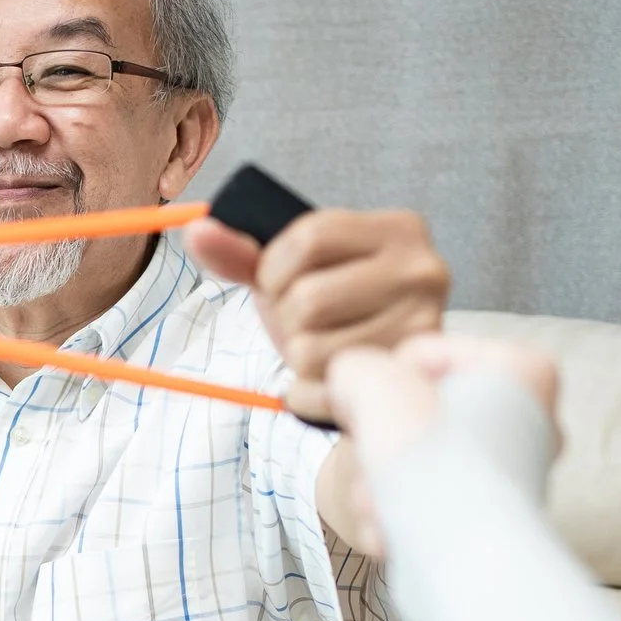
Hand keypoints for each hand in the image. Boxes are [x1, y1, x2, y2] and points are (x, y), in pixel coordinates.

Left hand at [182, 207, 450, 423]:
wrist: (378, 373)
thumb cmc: (335, 310)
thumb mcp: (292, 273)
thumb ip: (244, 253)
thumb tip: (197, 231)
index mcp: (398, 229)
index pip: (309, 237)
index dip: (273, 267)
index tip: (280, 281)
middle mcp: (423, 271)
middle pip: (307, 298)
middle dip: (287, 317)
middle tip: (307, 323)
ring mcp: (422, 327)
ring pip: (310, 349)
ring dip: (297, 357)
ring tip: (323, 348)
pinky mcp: (405, 378)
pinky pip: (320, 390)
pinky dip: (306, 391)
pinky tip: (328, 378)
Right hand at [315, 335, 560, 553]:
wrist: (459, 563)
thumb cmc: (432, 463)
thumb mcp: (376, 387)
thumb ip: (356, 370)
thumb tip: (353, 386)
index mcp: (519, 370)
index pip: (419, 355)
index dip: (382, 387)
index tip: (377, 418)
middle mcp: (530, 417)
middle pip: (419, 411)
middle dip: (382, 441)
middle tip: (375, 465)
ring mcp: (513, 469)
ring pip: (418, 454)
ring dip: (383, 479)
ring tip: (382, 501)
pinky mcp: (491, 514)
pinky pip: (431, 493)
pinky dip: (403, 507)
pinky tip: (392, 524)